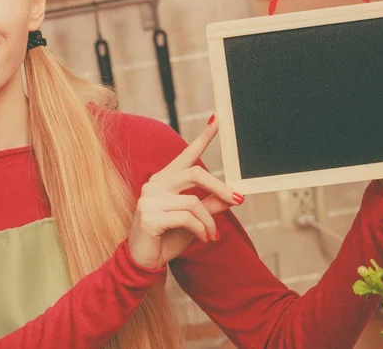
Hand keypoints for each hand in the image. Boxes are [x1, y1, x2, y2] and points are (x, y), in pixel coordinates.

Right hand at [127, 115, 243, 269]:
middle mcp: (155, 185)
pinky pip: (186, 218)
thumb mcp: (194, 220)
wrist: (144, 263)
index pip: (186, 156)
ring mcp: (149, 199)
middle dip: (220, 188)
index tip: (217, 119)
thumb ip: (210, 205)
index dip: (203, 137)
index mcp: (164, 181)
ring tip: (212, 236)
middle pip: (195, 173)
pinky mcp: (149, 216)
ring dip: (209, 221)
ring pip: (194, 201)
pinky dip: (200, 229)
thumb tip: (233, 196)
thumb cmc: (166, 239)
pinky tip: (202, 239)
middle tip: (238, 200)